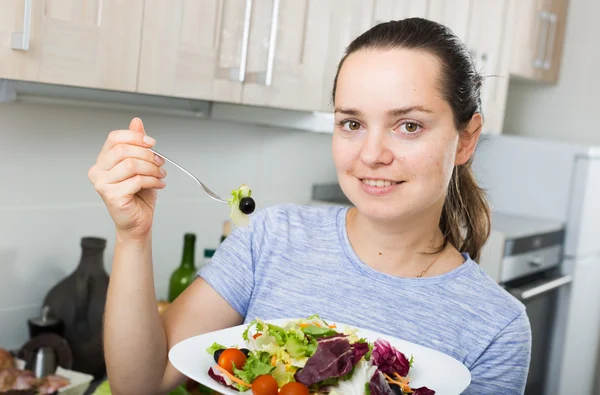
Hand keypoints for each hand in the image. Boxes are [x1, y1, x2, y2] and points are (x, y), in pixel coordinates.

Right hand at [88, 118, 165, 239]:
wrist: (138, 221)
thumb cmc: (138, 195)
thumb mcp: (141, 165)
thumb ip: (137, 144)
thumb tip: (136, 122)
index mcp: (103, 160)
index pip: (115, 138)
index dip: (135, 137)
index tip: (152, 143)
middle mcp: (98, 171)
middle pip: (123, 150)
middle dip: (148, 155)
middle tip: (160, 162)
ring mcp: (102, 184)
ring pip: (132, 165)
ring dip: (152, 168)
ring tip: (160, 175)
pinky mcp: (112, 196)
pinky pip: (136, 180)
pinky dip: (152, 180)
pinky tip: (158, 184)